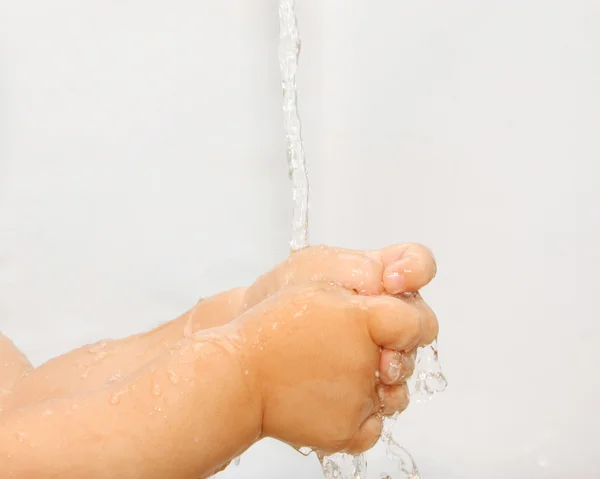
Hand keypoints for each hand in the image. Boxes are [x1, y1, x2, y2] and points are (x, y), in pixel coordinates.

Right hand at [229, 279, 437, 454]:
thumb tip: (397, 305)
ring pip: (392, 395)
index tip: (395, 324)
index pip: (416, 322)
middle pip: (406, 361)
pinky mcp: (346, 432)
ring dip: (378, 386)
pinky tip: (335, 399)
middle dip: (390, 354)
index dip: (407, 322)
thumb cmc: (271, 328)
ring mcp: (358, 400)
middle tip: (356, 350)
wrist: (238, 376)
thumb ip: (365, 290)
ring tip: (339, 375)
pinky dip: (360, 416)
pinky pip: (374, 426)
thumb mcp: (319, 290)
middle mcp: (367, 361)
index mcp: (363, 319)